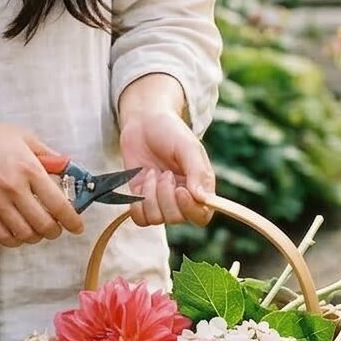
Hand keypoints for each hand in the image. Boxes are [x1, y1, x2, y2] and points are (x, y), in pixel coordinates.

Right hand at [0, 116, 85, 248]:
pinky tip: (16, 233)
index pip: (58, 204)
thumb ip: (47, 155)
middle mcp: (14, 188)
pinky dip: (13, 240)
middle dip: (55, 232)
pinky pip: (1, 236)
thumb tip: (66, 166)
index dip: (72, 221)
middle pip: (43, 225)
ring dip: (35, 237)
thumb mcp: (23, 137)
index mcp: (29, 168)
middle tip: (56, 229)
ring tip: (36, 231)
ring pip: (24, 234)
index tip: (76, 227)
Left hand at [117, 107, 214, 229]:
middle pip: (177, 218)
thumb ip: (198, 172)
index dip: (190, 209)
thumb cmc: (171, 131)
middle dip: (166, 196)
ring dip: (151, 195)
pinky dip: (137, 203)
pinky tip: (141, 182)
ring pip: (156, 219)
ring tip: (152, 173)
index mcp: (199, 187)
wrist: (143, 122)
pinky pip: (140, 218)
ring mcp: (160, 201)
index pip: (201, 216)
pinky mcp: (141, 200)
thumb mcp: (188, 147)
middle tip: (165, 173)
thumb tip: (202, 198)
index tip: (179, 190)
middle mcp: (181, 198)